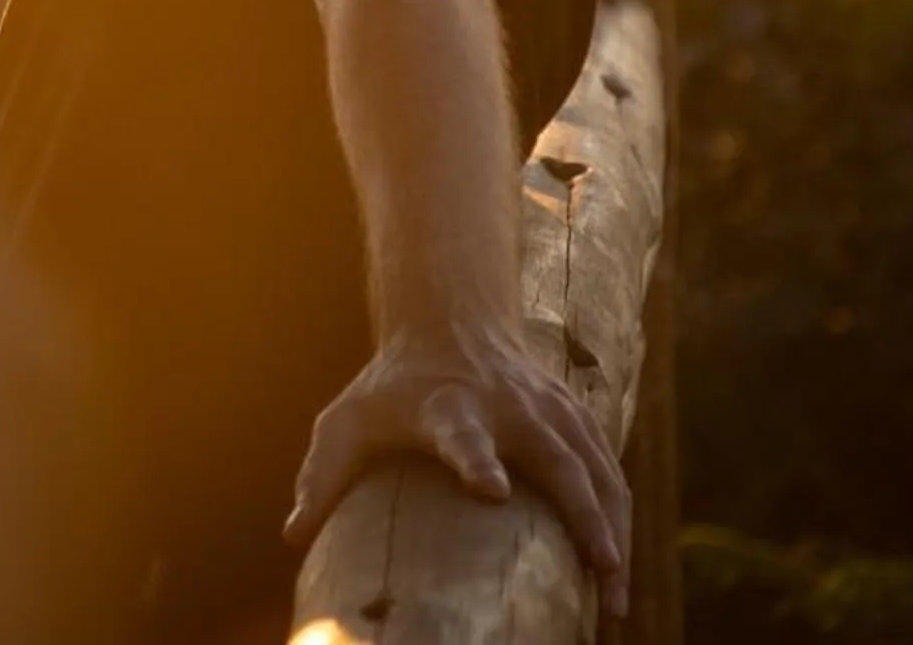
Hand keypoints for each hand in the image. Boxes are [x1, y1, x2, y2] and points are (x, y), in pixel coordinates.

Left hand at [284, 322, 632, 619]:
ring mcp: (550, 410)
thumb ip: (322, 476)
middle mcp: (509, 407)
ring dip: (612, 529)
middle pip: (555, 459)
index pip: (462, 435)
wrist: (450, 322)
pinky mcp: (576, 417)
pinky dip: (619, 515)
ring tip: (615, 592)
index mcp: (448, 407)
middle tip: (601, 571)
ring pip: (596, 469)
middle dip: (582, 514)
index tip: (491, 490)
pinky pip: (609, 470)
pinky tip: (619, 563)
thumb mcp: (347, 421)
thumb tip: (293, 537)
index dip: (475, 460)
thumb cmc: (391, 389)